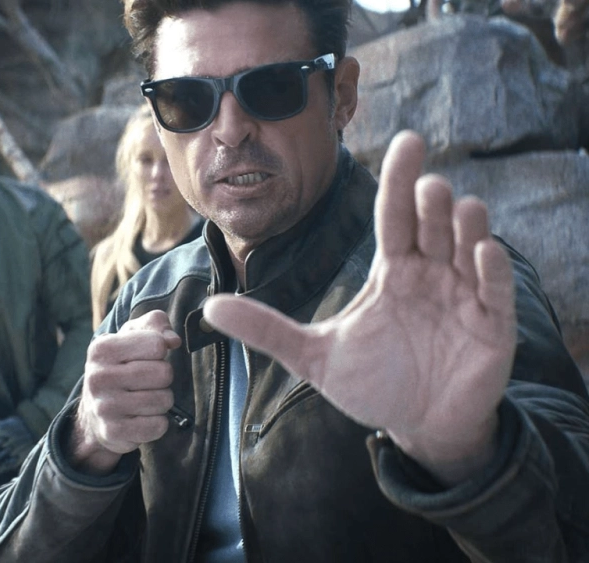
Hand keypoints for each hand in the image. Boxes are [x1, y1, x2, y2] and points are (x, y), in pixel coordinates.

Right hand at [69, 310, 181, 474]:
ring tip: (145, 399)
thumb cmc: (121, 367)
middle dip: (164, 378)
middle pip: (163, 373)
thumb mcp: (132, 337)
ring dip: (162, 400)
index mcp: (102, 348)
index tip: (146, 358)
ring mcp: (104, 406)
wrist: (94, 413)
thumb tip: (173, 340)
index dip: (160, 352)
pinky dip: (158, 422)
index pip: (157, 345)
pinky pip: (158, 425)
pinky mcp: (113, 432)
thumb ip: (156, 324)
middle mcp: (98, 377)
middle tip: (148, 382)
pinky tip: (142, 417)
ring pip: (164, 400)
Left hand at [203, 130, 515, 485]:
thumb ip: (265, 329)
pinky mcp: (491, 327)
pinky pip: (494, 291)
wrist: (416, 427)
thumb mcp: (312, 354)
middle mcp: (429, 275)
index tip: (405, 142)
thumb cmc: (373, 384)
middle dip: (429, 201)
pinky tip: (482, 251)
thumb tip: (207, 308)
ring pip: (467, 246)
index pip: (394, 217)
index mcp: (393, 272)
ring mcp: (463, 298)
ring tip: (457, 206)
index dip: (398, 180)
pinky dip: (491, 270)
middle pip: (430, 225)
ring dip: (465, 225)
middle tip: (425, 183)